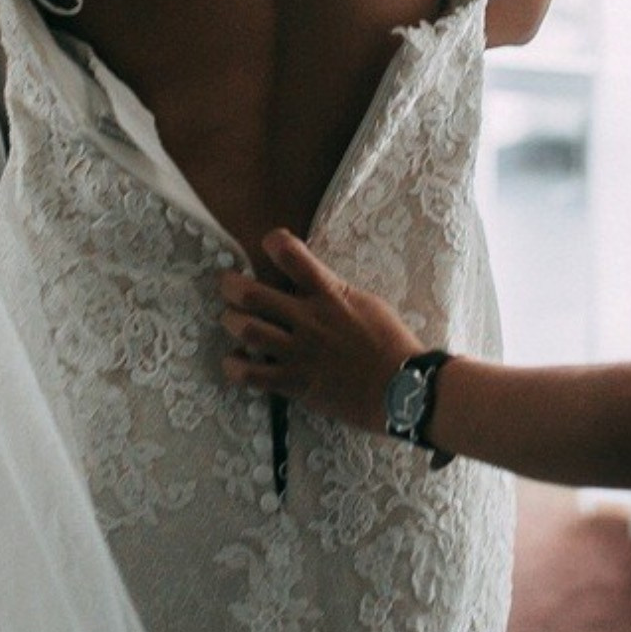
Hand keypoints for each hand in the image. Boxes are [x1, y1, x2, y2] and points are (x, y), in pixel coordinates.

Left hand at [218, 231, 423, 432]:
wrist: (403, 388)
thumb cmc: (391, 343)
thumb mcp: (367, 303)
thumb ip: (335, 292)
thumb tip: (312, 284)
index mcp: (330, 294)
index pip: (292, 255)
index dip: (274, 243)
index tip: (269, 244)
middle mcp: (309, 319)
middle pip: (253, 294)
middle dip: (231, 286)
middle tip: (227, 284)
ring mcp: (300, 352)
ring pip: (247, 330)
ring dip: (231, 322)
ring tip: (231, 320)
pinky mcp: (295, 384)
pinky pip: (252, 375)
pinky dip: (235, 366)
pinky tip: (234, 361)